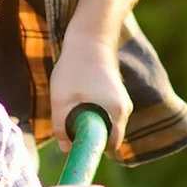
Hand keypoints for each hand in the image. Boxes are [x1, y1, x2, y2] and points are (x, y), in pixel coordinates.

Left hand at [49, 31, 131, 153]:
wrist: (89, 37)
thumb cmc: (75, 67)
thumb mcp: (61, 100)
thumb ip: (62, 127)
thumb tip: (65, 150)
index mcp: (116, 113)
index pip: (109, 146)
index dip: (90, 148)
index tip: (72, 144)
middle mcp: (125, 109)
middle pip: (106, 135)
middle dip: (86, 135)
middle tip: (65, 124)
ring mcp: (122, 101)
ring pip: (103, 123)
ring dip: (86, 121)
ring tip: (70, 104)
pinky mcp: (115, 94)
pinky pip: (103, 112)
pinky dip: (89, 111)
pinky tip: (76, 95)